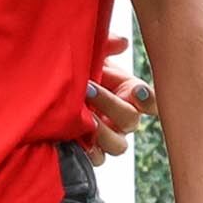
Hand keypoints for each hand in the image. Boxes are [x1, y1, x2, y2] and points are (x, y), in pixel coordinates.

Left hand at [82, 30, 151, 163]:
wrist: (51, 90)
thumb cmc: (78, 71)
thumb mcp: (91, 55)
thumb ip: (106, 45)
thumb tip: (121, 43)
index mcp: (130, 93)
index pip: (151, 100)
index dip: (148, 98)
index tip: (135, 90)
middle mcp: (123, 117)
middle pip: (130, 120)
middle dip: (111, 104)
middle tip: (88, 89)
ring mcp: (109, 136)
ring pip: (118, 145)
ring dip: (101, 131)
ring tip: (82, 116)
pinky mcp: (92, 151)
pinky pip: (98, 159)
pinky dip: (91, 151)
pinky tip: (77, 139)